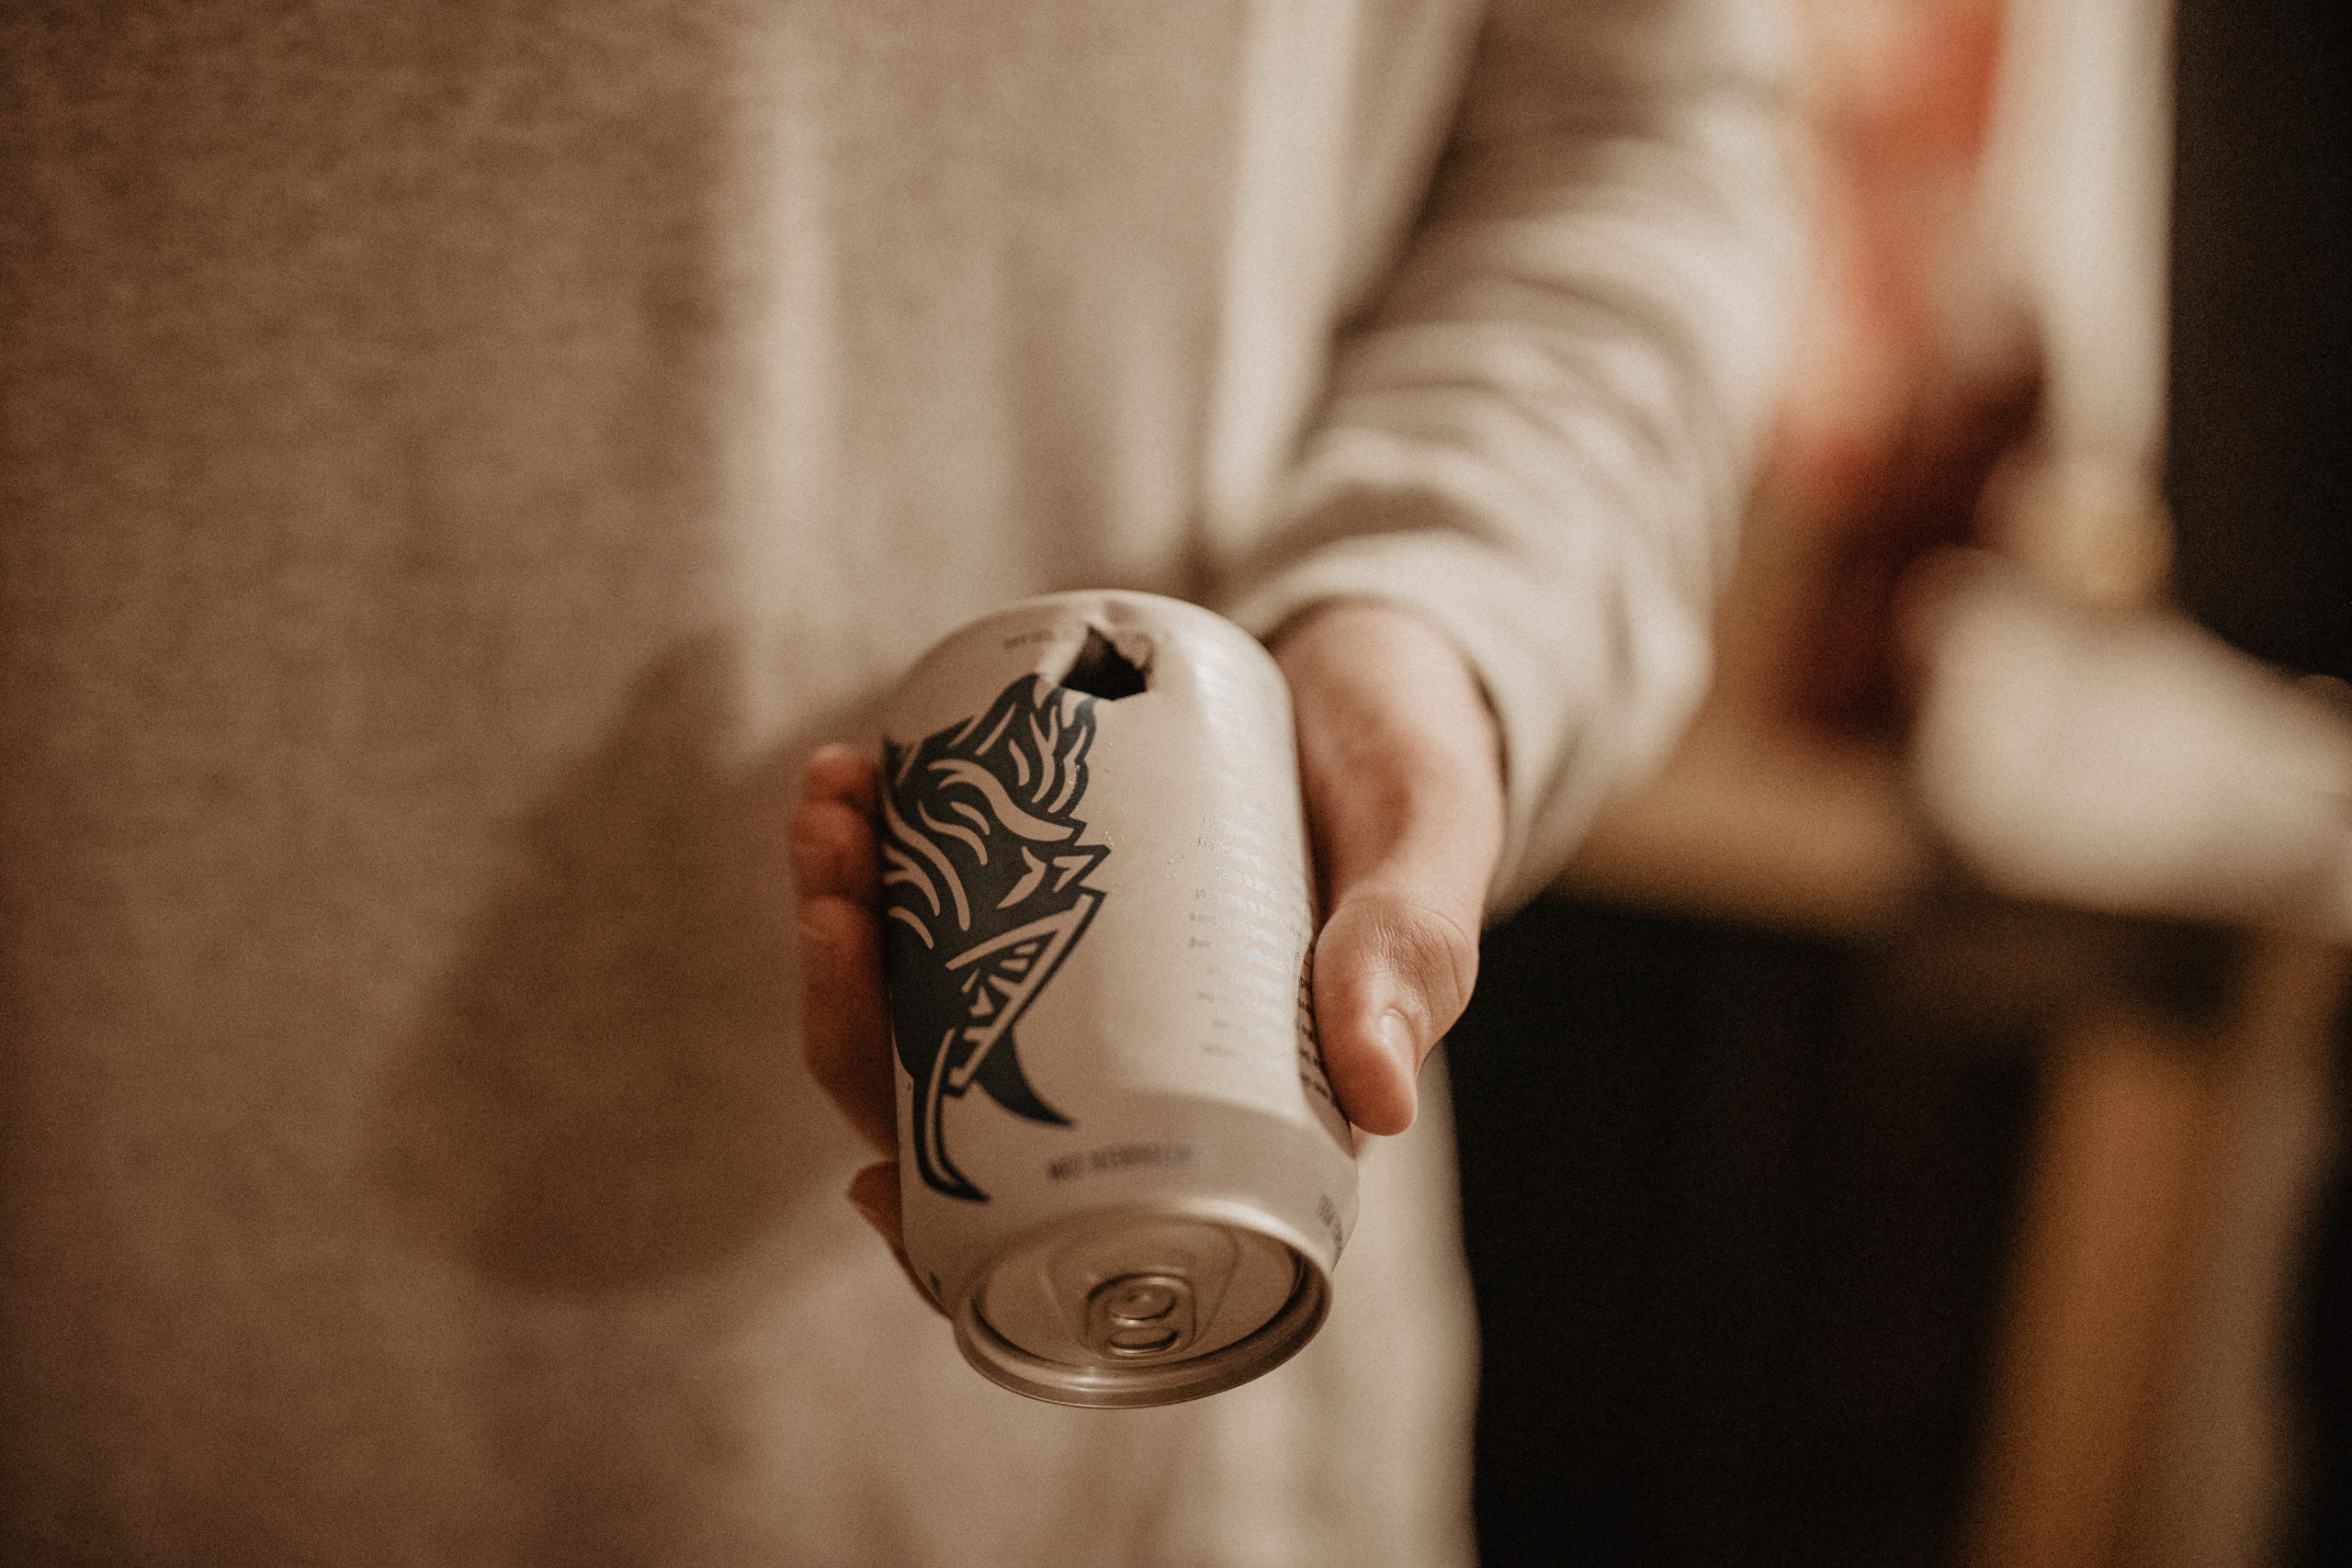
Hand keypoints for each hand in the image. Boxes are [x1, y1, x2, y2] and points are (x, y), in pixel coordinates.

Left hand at [791, 599, 1503, 1266]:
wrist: (1375, 657)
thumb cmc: (1413, 770)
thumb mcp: (1425, 847)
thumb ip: (1413, 947)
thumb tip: (1382, 1102)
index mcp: (1210, 1108)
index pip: (1053, 1212)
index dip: (947, 1224)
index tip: (870, 1177)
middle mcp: (1121, 1052)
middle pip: (947, 1092)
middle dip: (854, 1015)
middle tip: (838, 900)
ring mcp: (1067, 962)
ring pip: (914, 989)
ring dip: (842, 914)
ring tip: (838, 807)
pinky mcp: (1036, 875)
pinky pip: (925, 893)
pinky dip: (874, 844)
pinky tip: (853, 775)